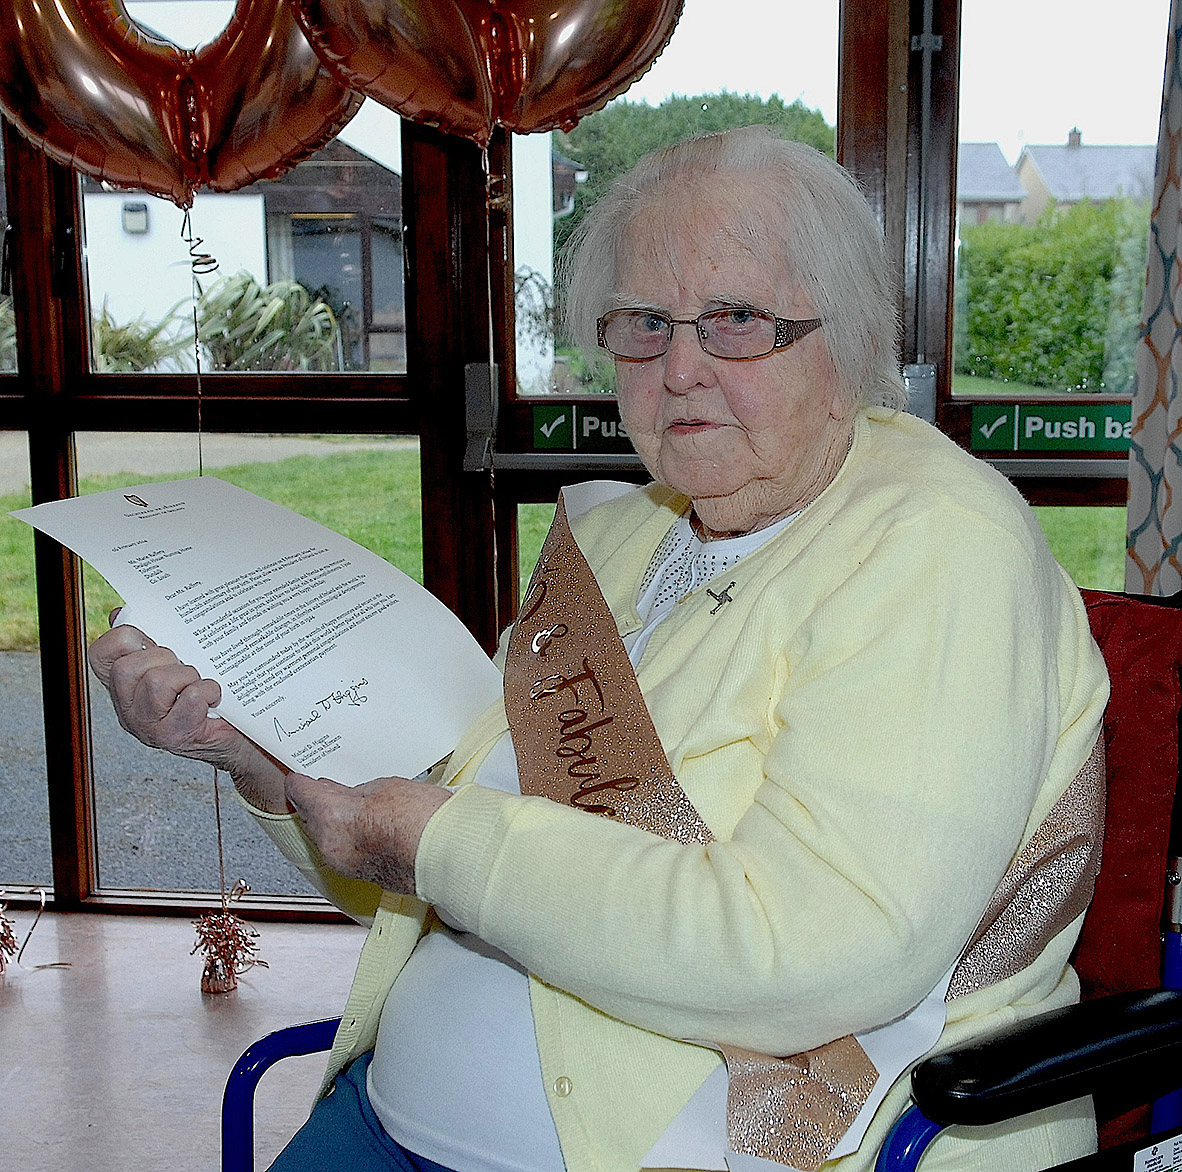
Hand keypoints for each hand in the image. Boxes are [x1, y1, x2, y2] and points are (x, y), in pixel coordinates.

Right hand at [88, 623, 287, 812]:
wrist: (241, 734)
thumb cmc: (207, 695)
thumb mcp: (176, 664)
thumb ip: (150, 640)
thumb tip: (120, 612)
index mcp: (124, 686)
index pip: (100, 655)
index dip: (123, 638)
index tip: (151, 637)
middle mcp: (129, 709)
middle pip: (126, 669)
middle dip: (162, 657)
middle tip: (184, 665)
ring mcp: (150, 726)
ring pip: (156, 683)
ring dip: (186, 675)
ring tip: (199, 682)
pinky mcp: (177, 736)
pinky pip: (189, 698)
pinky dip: (207, 690)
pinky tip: (214, 696)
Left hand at [284, 773, 450, 893]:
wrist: (448, 852)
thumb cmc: (423, 818)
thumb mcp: (385, 787)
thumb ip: (357, 793)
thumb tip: (349, 798)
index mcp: (331, 816)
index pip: (301, 794)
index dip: (300, 781)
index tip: (299, 776)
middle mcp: (331, 845)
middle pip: (311, 818)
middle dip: (317, 802)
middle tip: (324, 787)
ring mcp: (345, 865)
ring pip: (326, 837)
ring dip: (332, 822)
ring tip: (348, 805)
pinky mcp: (362, 876)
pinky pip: (344, 852)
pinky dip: (348, 839)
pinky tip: (365, 827)